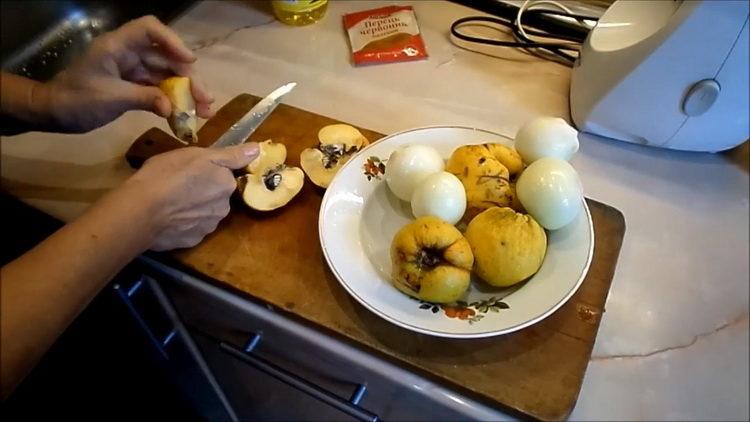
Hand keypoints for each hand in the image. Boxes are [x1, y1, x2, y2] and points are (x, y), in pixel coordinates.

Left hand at [38, 15, 213, 132]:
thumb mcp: (110, 99)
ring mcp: (132, 69)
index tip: (190, 61)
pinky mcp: (134, 85)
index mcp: (117, 46)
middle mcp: (128, 53)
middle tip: (206, 99)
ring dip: (187, 92)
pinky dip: (173, 101)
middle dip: (189, 77)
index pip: (149, 29)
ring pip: (167, 74)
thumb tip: (172, 108)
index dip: (173, 42)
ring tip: (204, 111)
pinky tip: (185, 116)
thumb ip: (143, 98)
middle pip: (166, 57)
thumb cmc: (76, 100)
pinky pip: (160, 89)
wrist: (54, 113)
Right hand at [120, 143, 258, 250]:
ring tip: (170, 203)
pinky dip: (182, 225)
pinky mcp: (192, 242)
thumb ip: (230, 155)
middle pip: (216, 198)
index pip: (224, 178)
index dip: (208, 174)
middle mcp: (223, 208)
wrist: (142, 210)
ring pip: (204, 215)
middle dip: (202, 193)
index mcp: (226, 185)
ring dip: (193, 210)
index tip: (191, 172)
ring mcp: (208, 227)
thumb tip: (257, 150)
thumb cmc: (167, 174)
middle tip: (179, 186)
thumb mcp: (198, 155)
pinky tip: (168, 219)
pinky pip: (190, 230)